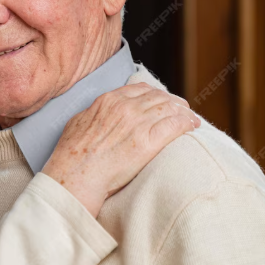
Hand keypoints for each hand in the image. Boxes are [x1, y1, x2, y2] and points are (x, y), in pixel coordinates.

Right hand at [43, 83, 199, 216]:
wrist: (74, 175)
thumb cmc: (70, 156)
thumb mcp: (78, 123)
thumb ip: (93, 114)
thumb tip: (99, 114)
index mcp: (108, 101)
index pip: (140, 89)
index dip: (155, 94)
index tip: (161, 100)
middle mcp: (125, 107)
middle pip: (158, 97)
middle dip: (173, 102)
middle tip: (182, 109)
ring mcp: (137, 123)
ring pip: (169, 108)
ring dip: (183, 112)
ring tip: (191, 118)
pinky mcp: (148, 142)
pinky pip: (175, 125)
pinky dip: (187, 123)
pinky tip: (193, 126)